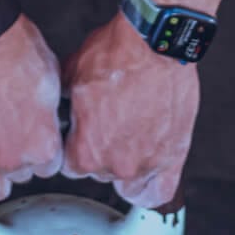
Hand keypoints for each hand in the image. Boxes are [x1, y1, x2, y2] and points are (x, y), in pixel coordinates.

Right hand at [0, 14, 63, 215]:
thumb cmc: (15, 49)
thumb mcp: (52, 79)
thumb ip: (50, 114)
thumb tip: (50, 120)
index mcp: (43, 143)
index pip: (51, 165)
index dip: (46, 147)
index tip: (40, 135)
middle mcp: (13, 158)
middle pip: (23, 175)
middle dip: (22, 157)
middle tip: (15, 132)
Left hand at [63, 14, 198, 208]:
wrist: (155, 43)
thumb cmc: (117, 54)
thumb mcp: (73, 74)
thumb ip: (64, 100)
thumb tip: (61, 103)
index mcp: (86, 151)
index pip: (71, 167)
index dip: (75, 145)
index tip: (82, 133)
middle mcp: (115, 164)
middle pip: (100, 173)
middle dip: (101, 151)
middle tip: (109, 126)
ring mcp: (146, 163)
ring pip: (128, 186)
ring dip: (126, 167)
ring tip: (127, 144)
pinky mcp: (174, 156)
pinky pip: (161, 191)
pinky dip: (152, 188)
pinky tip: (147, 176)